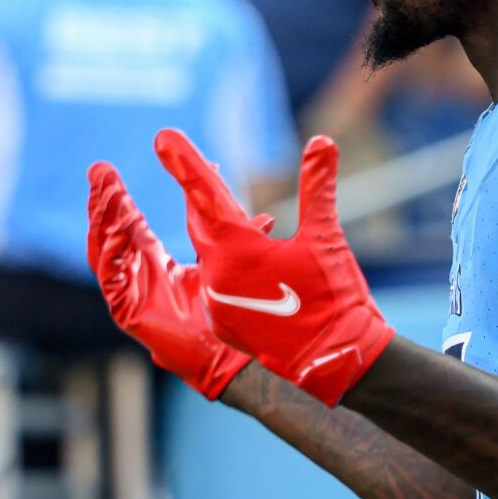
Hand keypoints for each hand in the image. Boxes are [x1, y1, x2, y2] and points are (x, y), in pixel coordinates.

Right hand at [86, 161, 252, 399]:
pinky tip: (114, 230)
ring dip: (104, 221)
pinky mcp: (129, 314)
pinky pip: (111, 280)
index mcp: (155, 265)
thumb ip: (224, 230)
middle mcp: (138, 278)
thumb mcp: (223, 260)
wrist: (235, 356)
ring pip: (106, 253)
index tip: (109, 172)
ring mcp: (130, 297)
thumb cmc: (229, 314)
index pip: (129, 226)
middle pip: (111, 234)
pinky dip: (111, 254)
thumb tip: (248, 203)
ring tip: (105, 192)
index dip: (119, 200)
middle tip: (99, 171)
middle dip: (104, 202)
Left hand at [156, 129, 393, 406]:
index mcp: (236, 250)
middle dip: (198, 192)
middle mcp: (216, 276)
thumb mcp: (326, 237)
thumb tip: (322, 140)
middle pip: (201, 223)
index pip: (204, 195)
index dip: (186, 164)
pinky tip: (243, 255)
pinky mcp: (225, 323)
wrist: (334, 361)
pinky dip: (225, 264)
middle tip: (189, 162)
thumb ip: (318, 188)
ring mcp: (217, 303)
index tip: (163, 137)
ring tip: (230, 211)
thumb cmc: (332, 298)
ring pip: (207, 253)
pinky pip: (216, 283)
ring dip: (215, 230)